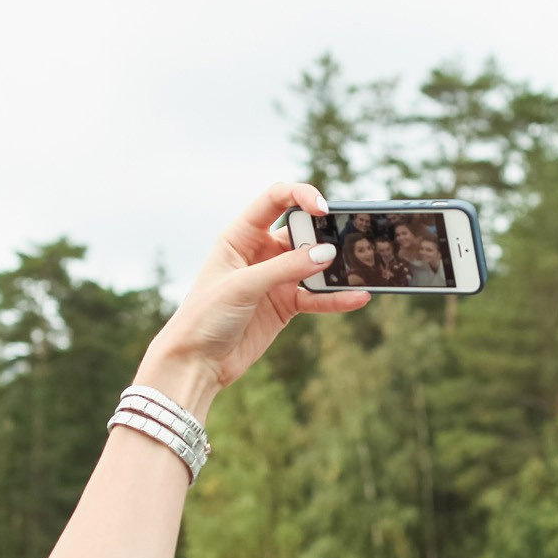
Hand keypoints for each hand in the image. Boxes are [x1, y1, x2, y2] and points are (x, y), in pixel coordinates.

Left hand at [136, 183, 369, 414]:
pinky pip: (317, 296)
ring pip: (314, 264)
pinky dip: (336, 297)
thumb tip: (327, 254)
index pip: (275, 199)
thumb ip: (285, 268)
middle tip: (346, 243)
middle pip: (302, 231)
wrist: (196, 362)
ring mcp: (275, 278)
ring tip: (361, 270)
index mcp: (241, 235)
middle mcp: (260, 252)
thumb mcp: (243, 286)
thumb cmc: (205, 316)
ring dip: (335, 267)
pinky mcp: (285, 305)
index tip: (324, 209)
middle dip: (326, 234)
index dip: (301, 196)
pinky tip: (357, 297)